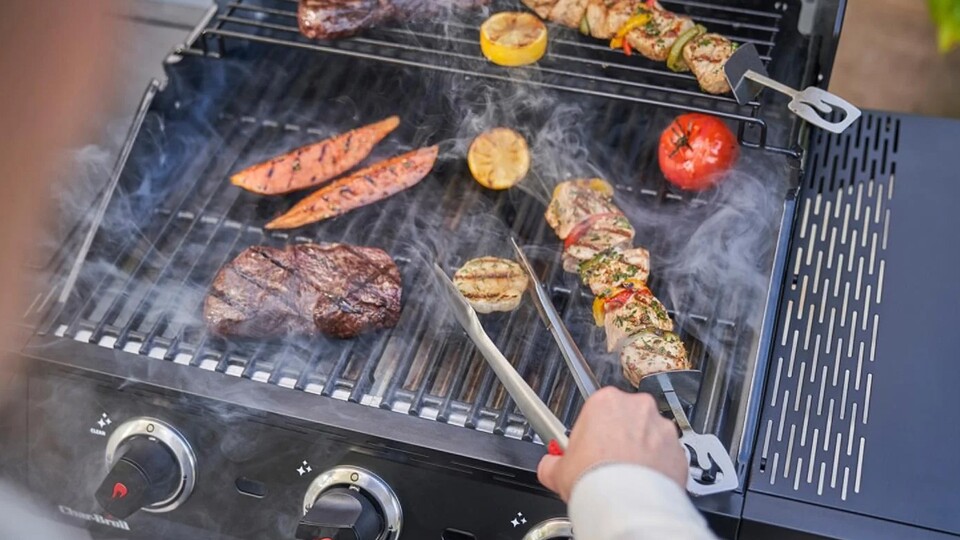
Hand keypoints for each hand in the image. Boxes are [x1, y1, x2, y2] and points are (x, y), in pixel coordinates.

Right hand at [537, 387, 686, 500]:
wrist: (627, 505)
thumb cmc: (596, 479)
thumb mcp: (557, 470)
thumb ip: (551, 462)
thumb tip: (548, 466)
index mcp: (606, 401)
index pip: (595, 411)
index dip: (590, 433)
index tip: (588, 449)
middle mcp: (637, 408)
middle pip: (625, 419)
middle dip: (617, 438)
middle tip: (605, 463)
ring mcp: (662, 428)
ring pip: (648, 436)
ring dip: (639, 451)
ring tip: (624, 477)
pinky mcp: (678, 449)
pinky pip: (665, 455)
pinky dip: (656, 467)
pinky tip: (641, 483)